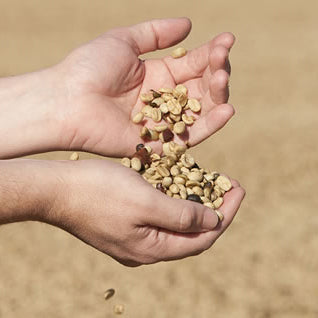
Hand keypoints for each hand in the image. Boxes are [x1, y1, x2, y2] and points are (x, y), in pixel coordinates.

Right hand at [49, 160, 244, 265]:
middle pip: (192, 234)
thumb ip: (181, 217)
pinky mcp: (125, 223)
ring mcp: (134, 237)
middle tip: (228, 184)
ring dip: (195, 204)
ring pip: (176, 224)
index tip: (238, 189)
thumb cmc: (98, 191)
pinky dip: (175, 201)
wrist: (56, 189)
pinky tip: (180, 184)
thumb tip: (213, 224)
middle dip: (214, 208)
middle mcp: (145, 249)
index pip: (203, 239)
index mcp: (152, 249)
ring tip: (209, 182)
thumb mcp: (145, 202)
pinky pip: (159, 216)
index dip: (225, 215)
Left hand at [58, 18, 234, 156]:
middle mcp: (163, 101)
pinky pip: (191, 136)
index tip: (227, 40)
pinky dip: (211, 125)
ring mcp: (163, 123)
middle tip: (222, 59)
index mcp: (157, 77)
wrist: (67, 100)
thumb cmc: (89, 68)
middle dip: (215, 73)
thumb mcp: (123, 41)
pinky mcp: (160, 143)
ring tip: (222, 78)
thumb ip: (156, 33)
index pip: (193, 65)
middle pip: (200, 89)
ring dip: (217, 96)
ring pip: (200, 112)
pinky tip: (228, 110)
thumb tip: (189, 25)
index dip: (211, 54)